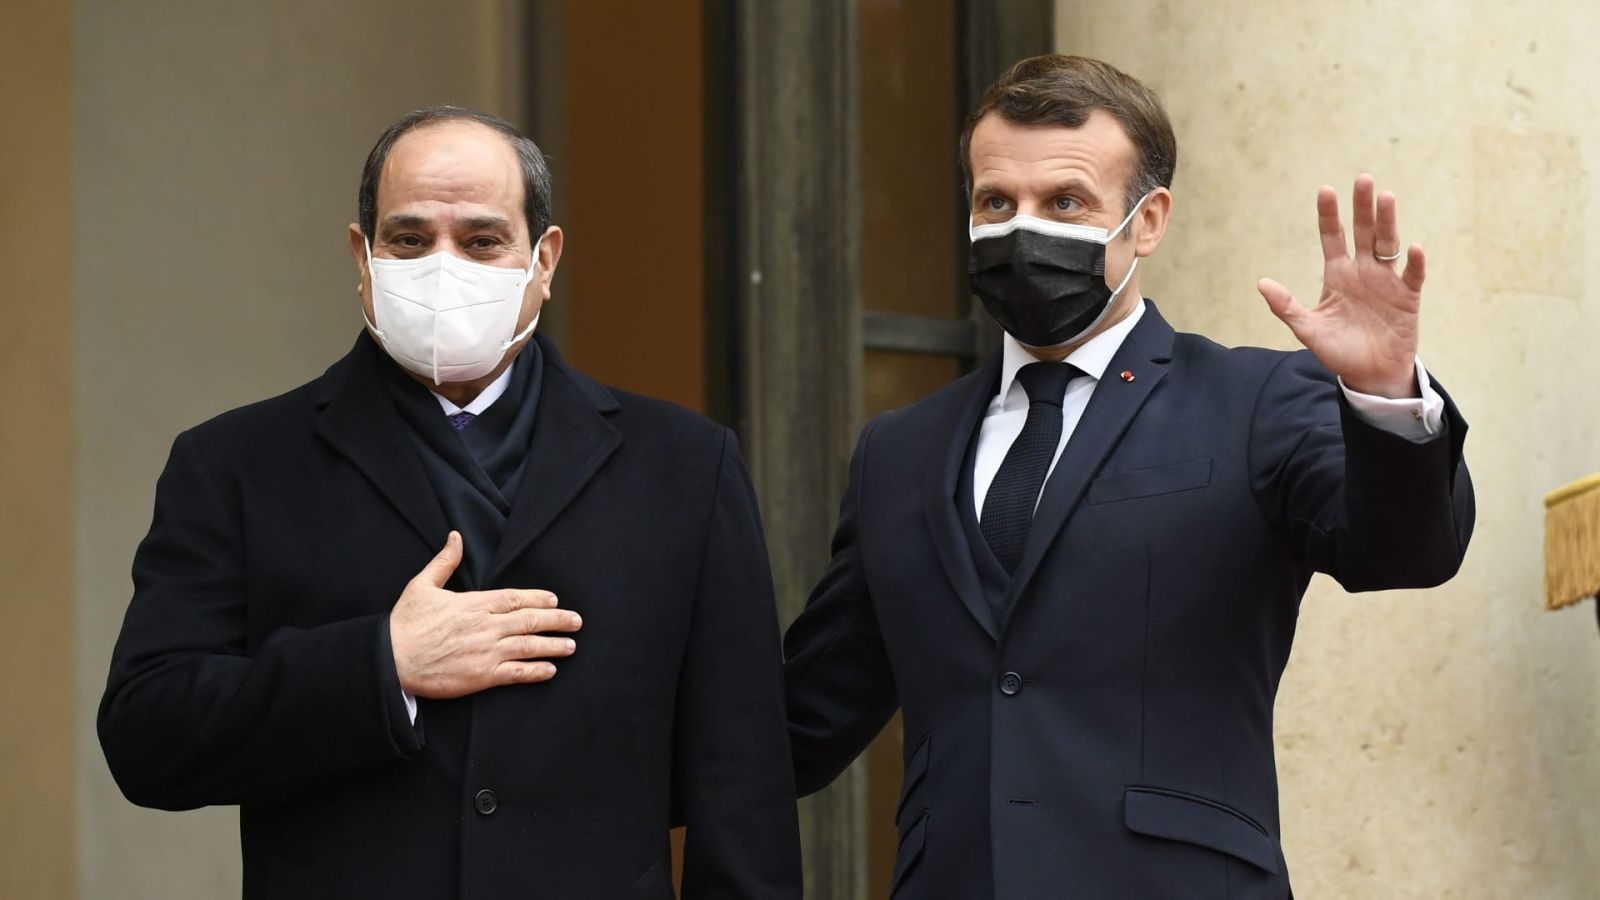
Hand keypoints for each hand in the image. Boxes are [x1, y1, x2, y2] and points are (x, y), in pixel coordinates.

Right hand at [390, 531, 580, 698]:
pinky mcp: (481, 676)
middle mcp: (486, 626)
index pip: (515, 598)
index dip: (538, 599)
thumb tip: (455, 537)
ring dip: (553, 645)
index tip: (555, 600)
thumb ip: (444, 562)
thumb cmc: (405, 623)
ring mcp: (486, 651)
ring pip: (529, 646)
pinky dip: (536, 671)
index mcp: (474, 603)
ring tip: (571, 645)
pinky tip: (550, 670)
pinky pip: (516, 673)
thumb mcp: (422, 585)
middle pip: (530, 620)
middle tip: (576, 621)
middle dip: (557, 620)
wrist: (390, 659)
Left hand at [1257, 174, 1425, 397]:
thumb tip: (1261, 283)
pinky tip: (1413, 247)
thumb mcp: (1308, 329)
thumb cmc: (1338, 351)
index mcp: (1338, 275)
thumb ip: (1287, 307)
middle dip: (1362, 207)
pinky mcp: (1407, 298)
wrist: (1369, 375)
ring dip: (1388, 222)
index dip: (1329, 215)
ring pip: (1388, 245)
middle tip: (1362, 179)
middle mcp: (1363, 272)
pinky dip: (1414, 263)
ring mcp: (1387, 282)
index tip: (1325, 190)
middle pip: (1364, 232)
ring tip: (1386, 198)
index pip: (1333, 238)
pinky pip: (1412, 276)